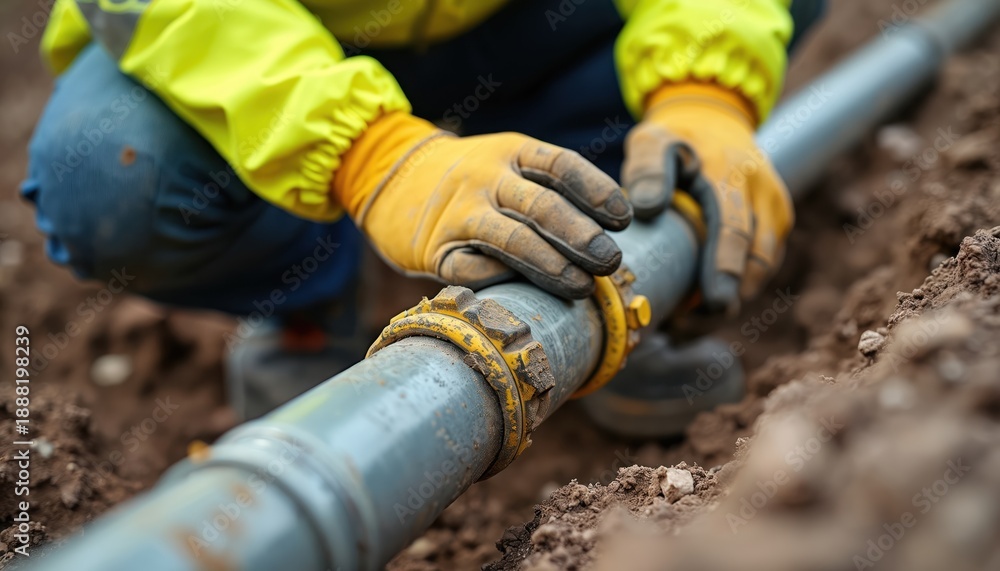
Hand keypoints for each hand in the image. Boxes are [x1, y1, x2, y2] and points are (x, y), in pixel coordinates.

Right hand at [333, 112, 632, 298]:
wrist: (392, 179)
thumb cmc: (475, 179)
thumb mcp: (510, 162)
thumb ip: (552, 187)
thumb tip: (612, 230)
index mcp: (512, 150)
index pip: (562, 165)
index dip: (597, 191)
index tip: (624, 218)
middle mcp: (485, 177)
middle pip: (542, 206)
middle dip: (582, 236)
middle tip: (613, 261)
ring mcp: (458, 212)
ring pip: (511, 240)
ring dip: (552, 266)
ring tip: (585, 286)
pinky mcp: (434, 248)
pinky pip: (472, 270)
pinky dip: (501, 281)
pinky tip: (526, 292)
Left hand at [623, 82, 792, 312]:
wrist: (716, 124)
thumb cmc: (676, 138)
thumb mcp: (652, 141)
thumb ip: (646, 168)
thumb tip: (644, 209)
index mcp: (732, 176)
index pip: (734, 230)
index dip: (725, 269)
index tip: (715, 304)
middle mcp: (764, 196)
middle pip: (754, 261)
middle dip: (723, 300)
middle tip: (682, 328)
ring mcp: (776, 214)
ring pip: (760, 272)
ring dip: (727, 302)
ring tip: (682, 326)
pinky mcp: (776, 228)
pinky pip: (760, 270)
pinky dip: (733, 293)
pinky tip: (697, 312)